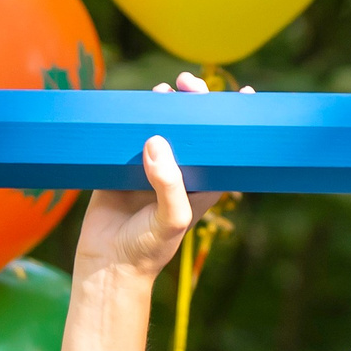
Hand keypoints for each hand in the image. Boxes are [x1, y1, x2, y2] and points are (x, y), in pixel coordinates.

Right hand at [71, 72, 245, 282]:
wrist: (107, 265)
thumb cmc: (148, 249)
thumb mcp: (171, 220)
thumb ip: (169, 184)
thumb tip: (155, 141)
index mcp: (200, 184)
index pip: (223, 148)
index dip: (234, 122)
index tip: (243, 94)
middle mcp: (177, 172)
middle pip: (192, 128)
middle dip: (194, 102)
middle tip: (187, 85)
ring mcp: (148, 167)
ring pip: (160, 125)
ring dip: (163, 104)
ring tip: (162, 90)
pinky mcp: (120, 167)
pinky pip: (127, 135)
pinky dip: (131, 118)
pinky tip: (133, 103)